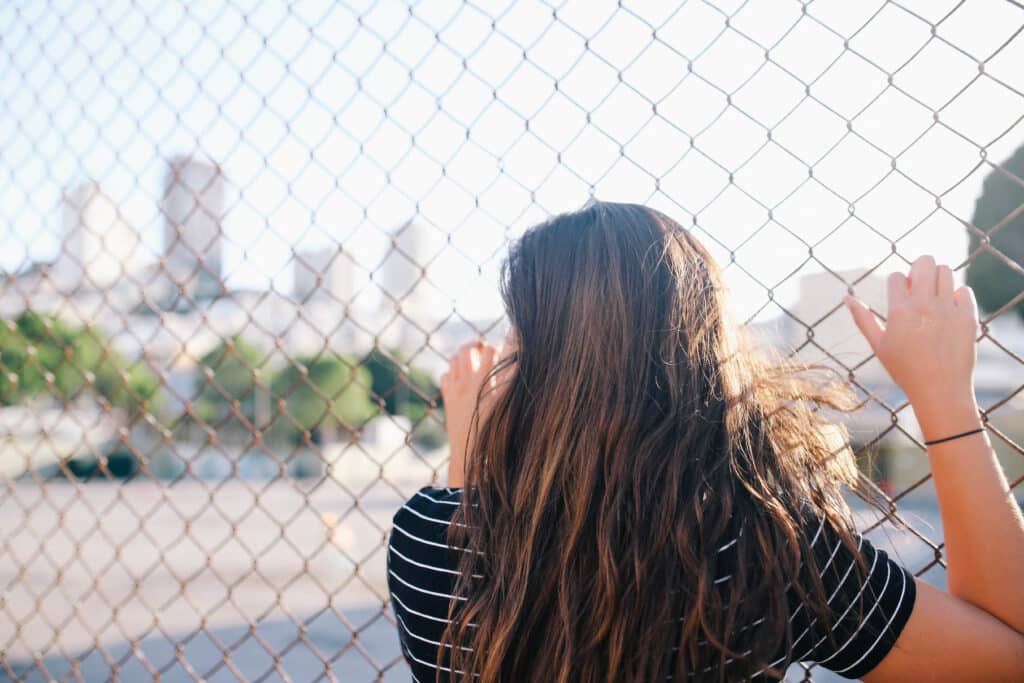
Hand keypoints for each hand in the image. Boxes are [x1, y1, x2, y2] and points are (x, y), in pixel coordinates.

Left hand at [440, 339, 504, 486]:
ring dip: (464, 356)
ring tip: (475, 360)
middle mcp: (465, 382)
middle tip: (484, 348)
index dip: (498, 347)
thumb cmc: (494, 431)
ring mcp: (453, 390)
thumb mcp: (505, 405)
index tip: (503, 352)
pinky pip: (446, 376)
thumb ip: (510, 383)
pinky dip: (453, 372)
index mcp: (482, 382)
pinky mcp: (448, 399)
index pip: (489, 350)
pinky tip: (463, 378)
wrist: (469, 453)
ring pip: (454, 360)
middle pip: (466, 349)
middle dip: (476, 345)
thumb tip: (519, 364)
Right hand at [842, 255, 979, 412]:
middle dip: (918, 267)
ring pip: (945, 271)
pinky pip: (964, 290)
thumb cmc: (905, 370)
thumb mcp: (879, 345)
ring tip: (934, 295)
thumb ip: (862, 318)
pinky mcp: (968, 316)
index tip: (900, 296)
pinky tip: (949, 309)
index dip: (896, 283)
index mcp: (899, 312)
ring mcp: (948, 310)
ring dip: (937, 277)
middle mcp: (924, 306)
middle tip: (919, 284)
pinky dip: (957, 294)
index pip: (896, 276)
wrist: (940, 390)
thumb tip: (845, 297)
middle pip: (923, 262)